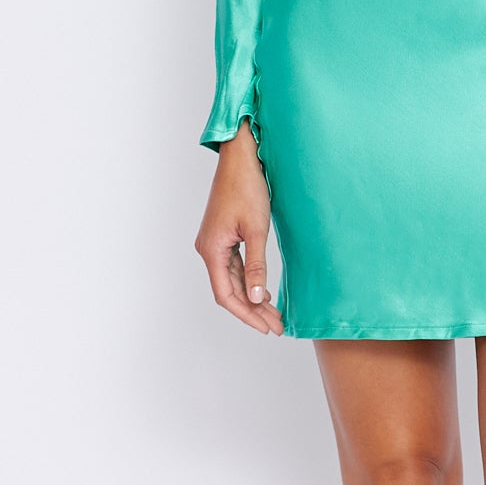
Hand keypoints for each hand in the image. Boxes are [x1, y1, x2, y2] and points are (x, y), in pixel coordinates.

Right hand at [195, 121, 283, 333]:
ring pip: (232, 280)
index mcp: (212, 249)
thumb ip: (256, 265)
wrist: (241, 157)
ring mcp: (214, 243)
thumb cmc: (247, 187)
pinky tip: (263, 291)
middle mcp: (208, 249)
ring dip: (252, 297)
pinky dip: (249, 281)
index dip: (245, 314)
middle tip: (277, 326)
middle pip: (229, 290)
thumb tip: (256, 297)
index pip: (226, 295)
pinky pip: (234, 267)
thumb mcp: (256, 229)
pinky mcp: (223, 236)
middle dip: (252, 310)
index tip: (266, 327)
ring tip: (274, 314)